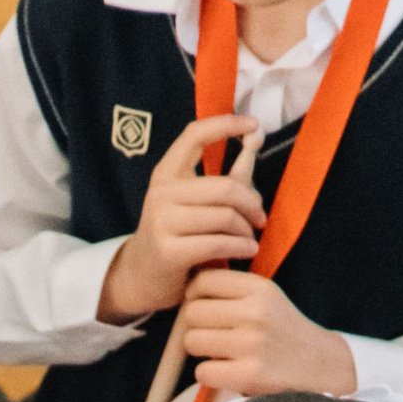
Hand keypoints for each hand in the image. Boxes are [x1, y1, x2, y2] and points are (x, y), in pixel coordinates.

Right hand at [95, 114, 262, 319]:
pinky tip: (249, 250)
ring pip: (224, 217)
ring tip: (251, 238)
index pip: (194, 135)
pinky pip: (218, 243)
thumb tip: (256, 137)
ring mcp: (161, 222)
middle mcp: (160, 194)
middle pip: (224, 188)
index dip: (226, 124)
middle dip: (251, 203)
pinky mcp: (168, 252)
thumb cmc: (178, 236)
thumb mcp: (195, 202)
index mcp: (166, 174)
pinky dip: (241, 247)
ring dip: (246, 230)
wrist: (142, 277)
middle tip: (260, 217)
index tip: (254, 124)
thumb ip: (228, 173)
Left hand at [179, 265, 355, 400]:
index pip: (203, 281)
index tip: (203, 305)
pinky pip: (202, 372)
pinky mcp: (249, 374)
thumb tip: (187, 281)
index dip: (194, 295)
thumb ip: (232, 288)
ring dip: (200, 350)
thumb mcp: (265, 296)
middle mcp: (255, 313)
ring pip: (192, 341)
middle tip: (211, 333)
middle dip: (194, 325)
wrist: (317, 361)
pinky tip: (225, 370)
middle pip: (192, 313)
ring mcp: (252, 344)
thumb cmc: (281, 328)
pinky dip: (208, 374)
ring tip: (219, 351)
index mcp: (259, 288)